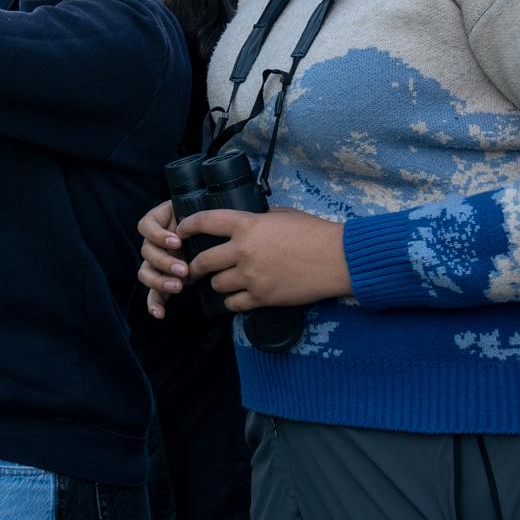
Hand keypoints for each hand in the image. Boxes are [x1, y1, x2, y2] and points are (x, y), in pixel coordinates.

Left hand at [137, 205, 351, 316]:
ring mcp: (251, 276)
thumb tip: (245, 220)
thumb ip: (258, 217)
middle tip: (195, 268)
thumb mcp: (282, 215)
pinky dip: (233, 302)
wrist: (337, 259)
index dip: (187, 226)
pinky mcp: (262, 297)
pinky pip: (234, 304)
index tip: (182, 231)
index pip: (204, 221)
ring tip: (222, 282)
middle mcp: (243, 251)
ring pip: (216, 285)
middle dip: (196, 265)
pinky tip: (238, 298)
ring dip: (217, 284)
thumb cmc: (314, 233)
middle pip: (203, 261)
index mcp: (247, 225)